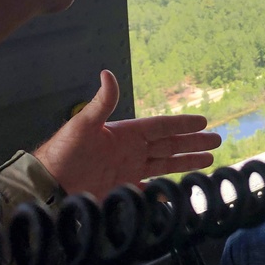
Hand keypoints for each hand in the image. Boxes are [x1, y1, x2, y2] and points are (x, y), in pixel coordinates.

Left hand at [33, 69, 221, 198]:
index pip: (161, 127)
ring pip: (165, 164)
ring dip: (186, 162)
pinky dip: (164, 191)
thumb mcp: (83, 125)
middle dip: (193, 143)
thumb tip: (108, 73)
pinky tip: (177, 191)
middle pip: (169, 145)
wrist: (48, 184)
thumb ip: (102, 103)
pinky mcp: (122, 189)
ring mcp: (128, 171)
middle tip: (217, 140)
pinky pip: (149, 189)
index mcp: (126, 133)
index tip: (203, 121)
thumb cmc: (63, 151)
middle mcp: (131, 151)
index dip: (182, 125)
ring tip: (209, 161)